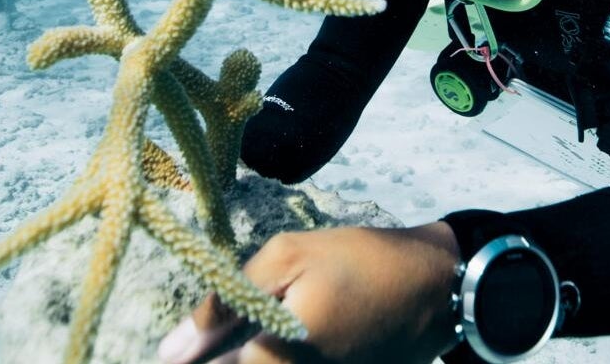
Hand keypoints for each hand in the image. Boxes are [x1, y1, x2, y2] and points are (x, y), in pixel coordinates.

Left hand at [157, 222, 461, 363]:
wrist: (438, 287)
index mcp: (277, 361)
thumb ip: (226, 302)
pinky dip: (274, 358)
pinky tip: (270, 343)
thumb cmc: (361, 262)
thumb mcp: (289, 257)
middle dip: (217, 356)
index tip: (175, 349)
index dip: (192, 357)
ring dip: (246, 355)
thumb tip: (171, 349)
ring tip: (235, 338)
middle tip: (208, 339)